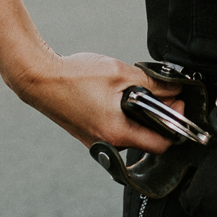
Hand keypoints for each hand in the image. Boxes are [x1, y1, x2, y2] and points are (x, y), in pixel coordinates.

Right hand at [10, 52, 182, 151]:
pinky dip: (126, 117)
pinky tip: (122, 97)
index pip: (161, 144)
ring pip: (132, 134)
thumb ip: (151, 83)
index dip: (176, 124)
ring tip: (142, 92)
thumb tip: (173, 89)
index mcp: (118, 133)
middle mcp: (108, 143)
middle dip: (161, 117)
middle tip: (164, 94)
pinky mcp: (89, 134)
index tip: (178, 103)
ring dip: (143, 116)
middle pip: (148, 140)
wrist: (38, 78)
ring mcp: (97, 142)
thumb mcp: (120, 73)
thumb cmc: (75, 76)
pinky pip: (116, 130)